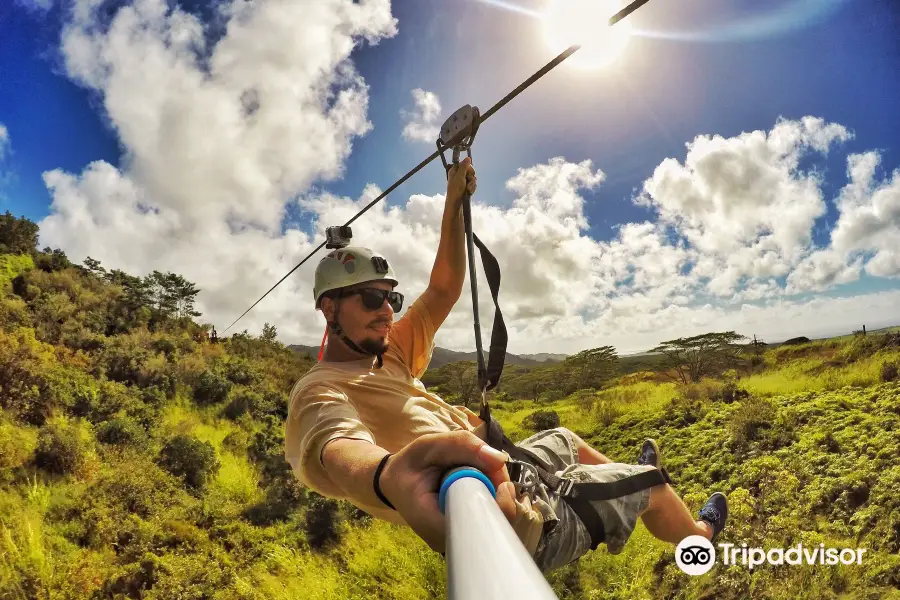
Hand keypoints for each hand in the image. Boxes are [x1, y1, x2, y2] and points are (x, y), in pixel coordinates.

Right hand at [378, 430, 516, 552]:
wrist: (395, 482)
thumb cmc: (410, 465)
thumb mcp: (428, 445)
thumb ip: (461, 445)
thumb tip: (500, 459)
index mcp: (433, 523)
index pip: (479, 528)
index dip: (499, 506)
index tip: (501, 484)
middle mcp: (447, 540)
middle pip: (491, 524)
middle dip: (500, 493)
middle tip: (491, 467)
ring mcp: (456, 539)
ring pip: (492, 521)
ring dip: (496, 492)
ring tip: (482, 471)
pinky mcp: (463, 533)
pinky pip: (487, 518)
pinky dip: (490, 497)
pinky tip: (482, 481)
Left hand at [446, 156, 476, 209]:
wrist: (455, 205)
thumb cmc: (455, 190)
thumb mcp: (460, 177)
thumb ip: (464, 167)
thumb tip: (468, 157)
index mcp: (454, 171)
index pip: (465, 164)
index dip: (469, 168)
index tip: (470, 173)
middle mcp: (458, 175)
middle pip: (470, 171)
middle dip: (471, 177)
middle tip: (468, 182)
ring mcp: (462, 182)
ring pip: (472, 179)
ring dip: (472, 184)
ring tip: (468, 190)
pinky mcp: (465, 188)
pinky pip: (472, 185)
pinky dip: (472, 188)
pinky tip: (469, 192)